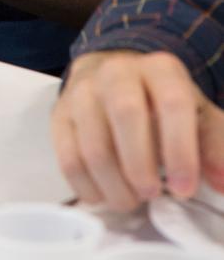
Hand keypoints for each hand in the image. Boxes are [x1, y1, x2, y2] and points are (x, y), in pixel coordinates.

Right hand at [52, 49, 223, 210]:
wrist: (113, 77)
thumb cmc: (160, 103)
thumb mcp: (196, 115)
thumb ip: (213, 145)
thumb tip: (220, 181)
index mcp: (159, 69)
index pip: (171, 102)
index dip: (180, 149)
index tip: (185, 188)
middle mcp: (117, 72)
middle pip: (126, 113)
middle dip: (141, 166)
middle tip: (152, 194)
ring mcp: (83, 91)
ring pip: (93, 143)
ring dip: (115, 185)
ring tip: (131, 198)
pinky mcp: (60, 114)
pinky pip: (68, 158)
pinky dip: (88, 187)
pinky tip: (105, 193)